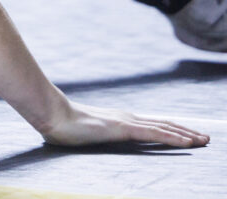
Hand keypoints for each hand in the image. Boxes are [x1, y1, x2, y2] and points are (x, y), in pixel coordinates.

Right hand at [40, 101, 208, 148]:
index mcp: (118, 119)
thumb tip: (85, 139)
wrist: (52, 115)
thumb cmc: (62, 125)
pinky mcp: (123, 129)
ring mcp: (126, 122)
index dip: (171, 129)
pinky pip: (154, 134)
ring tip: (203, 140)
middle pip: (163, 124)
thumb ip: (91, 135)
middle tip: (205, 138)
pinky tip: (187, 143)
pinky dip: (173, 138)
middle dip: (185, 131)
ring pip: (164, 128)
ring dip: (186, 135)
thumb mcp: (83, 132)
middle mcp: (126, 117)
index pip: (151, 124)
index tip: (187, 135)